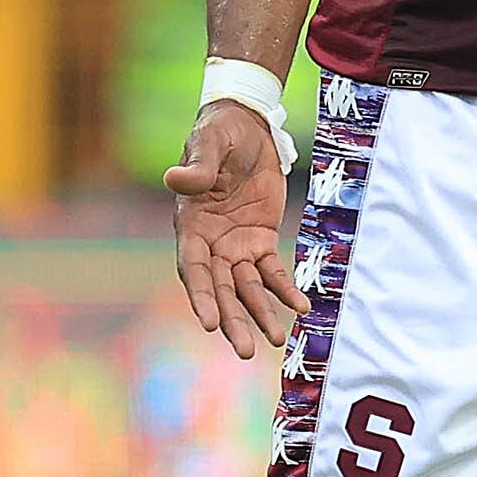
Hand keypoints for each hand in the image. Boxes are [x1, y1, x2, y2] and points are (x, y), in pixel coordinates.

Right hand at [166, 99, 298, 359]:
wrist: (246, 125)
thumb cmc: (220, 133)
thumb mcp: (209, 144)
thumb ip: (198, 167)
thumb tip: (175, 179)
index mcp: (191, 226)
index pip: (194, 269)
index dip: (202, 297)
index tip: (209, 324)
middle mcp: (211, 244)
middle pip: (221, 290)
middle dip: (232, 320)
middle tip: (247, 351)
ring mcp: (236, 246)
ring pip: (247, 289)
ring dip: (260, 314)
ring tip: (276, 339)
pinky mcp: (261, 241)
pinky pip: (273, 272)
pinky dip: (285, 290)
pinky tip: (302, 308)